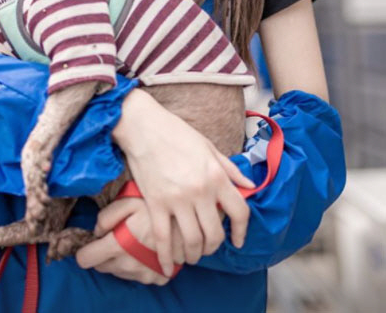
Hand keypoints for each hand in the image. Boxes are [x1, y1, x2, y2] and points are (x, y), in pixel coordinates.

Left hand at [76, 197, 172, 283]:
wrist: (190, 221)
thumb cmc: (156, 208)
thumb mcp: (128, 202)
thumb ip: (107, 215)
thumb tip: (97, 230)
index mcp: (117, 246)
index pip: (86, 260)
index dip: (84, 251)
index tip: (91, 243)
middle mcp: (128, 265)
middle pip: (101, 267)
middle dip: (103, 254)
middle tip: (115, 236)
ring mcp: (143, 274)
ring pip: (118, 273)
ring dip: (120, 261)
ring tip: (133, 241)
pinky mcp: (157, 278)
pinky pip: (138, 277)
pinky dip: (137, 267)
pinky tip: (145, 250)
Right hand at [112, 89, 253, 275]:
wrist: (143, 127)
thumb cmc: (176, 133)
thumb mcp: (209, 147)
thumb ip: (230, 170)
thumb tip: (250, 186)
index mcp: (216, 175)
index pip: (240, 212)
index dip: (241, 231)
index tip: (238, 241)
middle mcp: (200, 191)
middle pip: (214, 234)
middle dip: (213, 247)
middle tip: (208, 248)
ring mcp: (177, 199)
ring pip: (192, 241)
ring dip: (194, 255)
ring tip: (191, 255)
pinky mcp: (155, 204)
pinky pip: (163, 238)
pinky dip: (165, 257)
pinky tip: (166, 267)